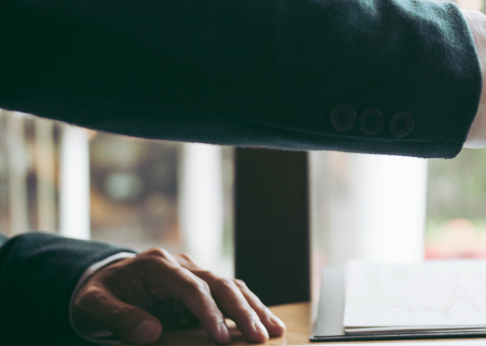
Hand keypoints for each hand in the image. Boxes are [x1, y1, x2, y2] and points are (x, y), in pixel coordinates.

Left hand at [71, 248, 285, 343]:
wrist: (103, 282)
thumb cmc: (98, 294)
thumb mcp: (94, 305)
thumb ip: (119, 317)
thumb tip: (151, 333)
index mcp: (157, 265)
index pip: (191, 287)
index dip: (209, 312)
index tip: (222, 338)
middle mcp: (182, 264)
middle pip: (220, 283)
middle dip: (242, 311)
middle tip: (260, 337)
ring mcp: (195, 271)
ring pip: (233, 286)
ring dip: (254, 308)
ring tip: (274, 330)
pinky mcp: (202, 284)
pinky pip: (232, 292)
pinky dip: (250, 307)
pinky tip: (267, 323)